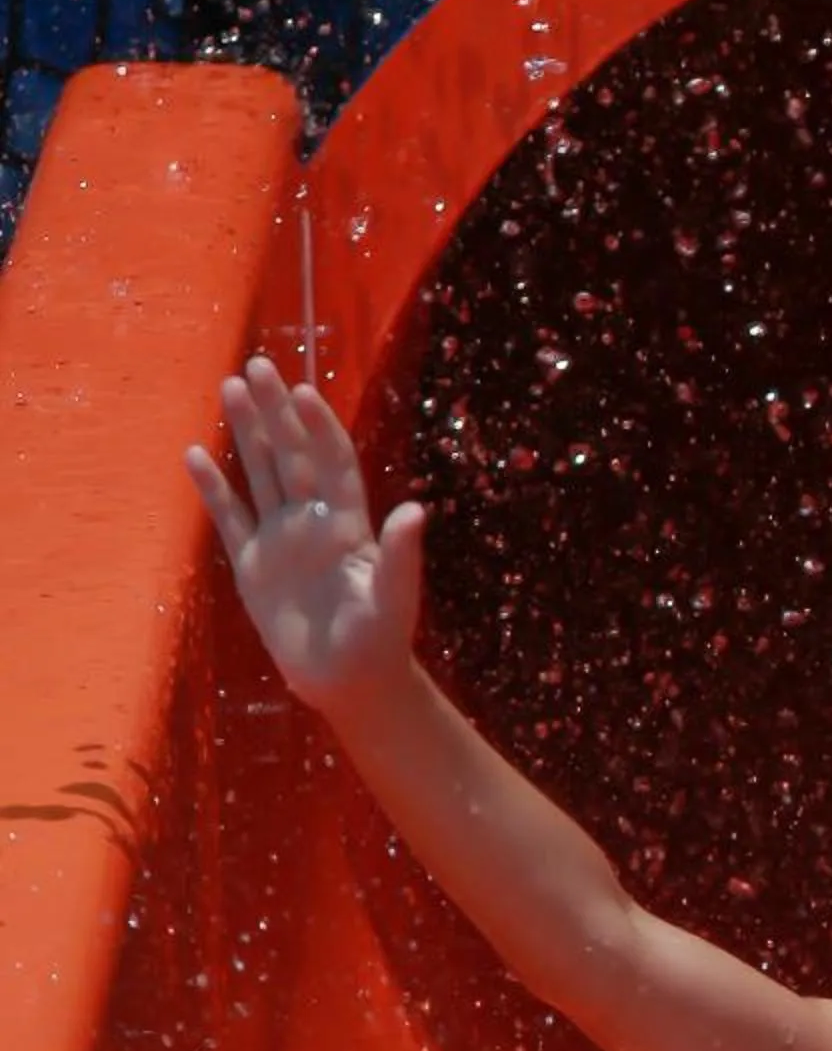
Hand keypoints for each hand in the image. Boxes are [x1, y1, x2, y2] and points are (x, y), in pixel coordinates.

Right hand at [185, 358, 426, 705]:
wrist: (349, 683)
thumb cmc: (381, 640)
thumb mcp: (394, 597)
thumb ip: (401, 555)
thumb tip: (416, 510)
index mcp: (349, 523)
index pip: (333, 462)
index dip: (320, 427)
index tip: (303, 391)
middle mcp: (312, 521)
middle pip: (290, 455)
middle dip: (275, 412)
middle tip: (256, 367)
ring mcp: (279, 539)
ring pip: (259, 474)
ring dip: (245, 434)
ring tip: (228, 387)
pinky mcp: (252, 566)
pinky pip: (230, 518)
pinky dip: (214, 488)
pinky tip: (196, 454)